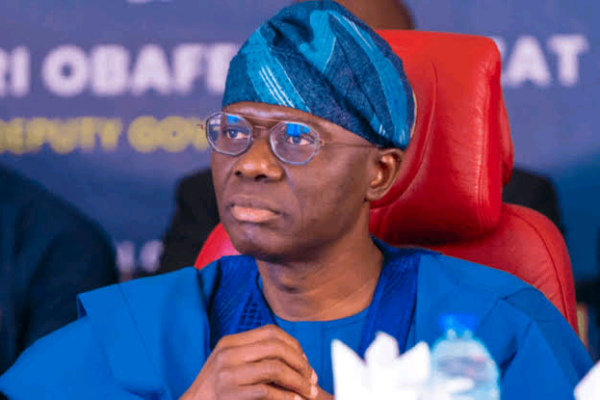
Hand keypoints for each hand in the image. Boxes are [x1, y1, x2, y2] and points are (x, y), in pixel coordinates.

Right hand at [181, 325, 318, 399]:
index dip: (294, 345)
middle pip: (276, 348)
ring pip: (274, 368)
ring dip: (298, 381)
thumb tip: (295, 355)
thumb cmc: (217, 388)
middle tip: (313, 379)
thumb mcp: (230, 363)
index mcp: (230, 342)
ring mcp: (227, 373)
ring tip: (308, 392)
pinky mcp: (230, 393)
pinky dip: (285, 396)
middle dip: (300, 364)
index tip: (305, 361)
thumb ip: (253, 354)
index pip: (271, 332)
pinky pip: (266, 391)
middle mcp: (228, 353)